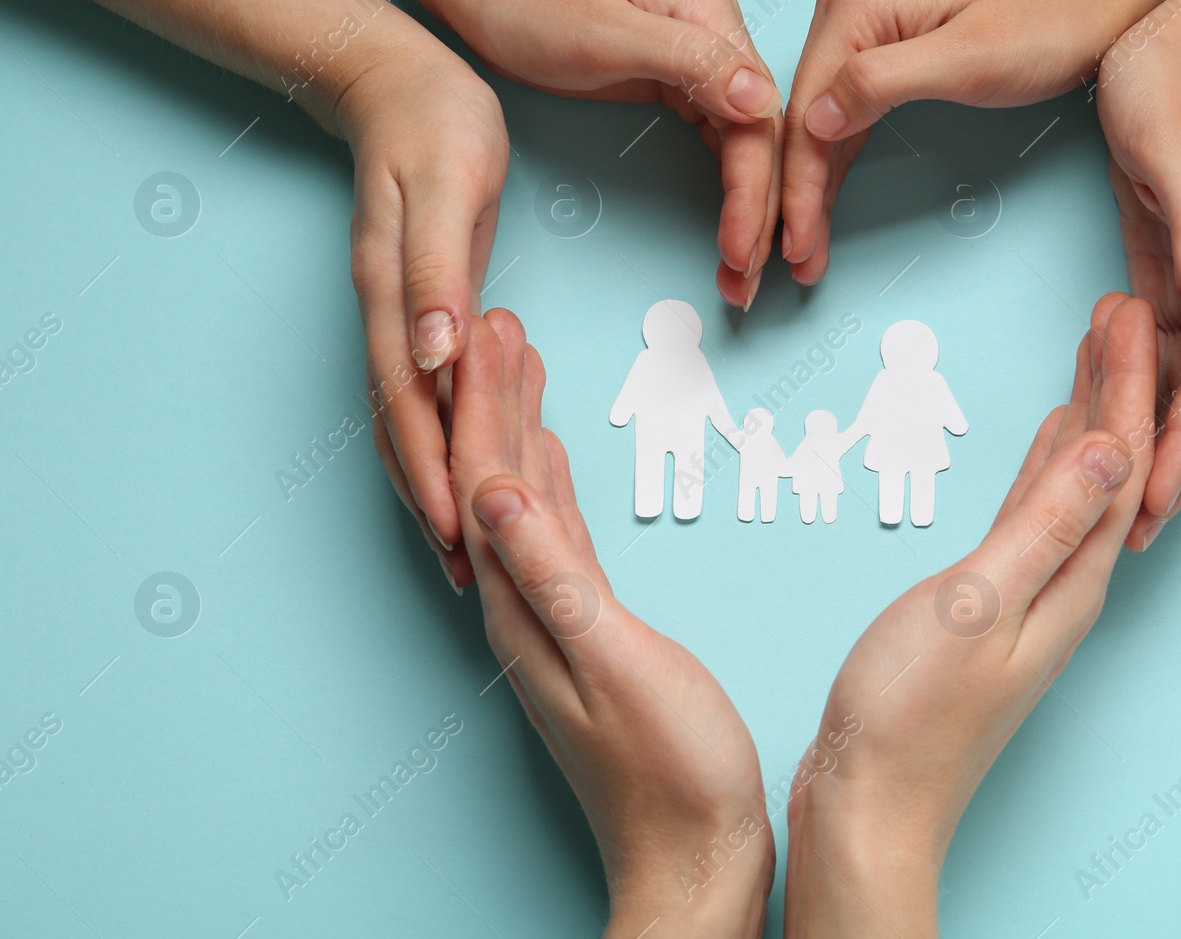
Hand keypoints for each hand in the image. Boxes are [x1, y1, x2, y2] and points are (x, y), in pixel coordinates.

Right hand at [333, 38, 510, 588]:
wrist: (404, 79)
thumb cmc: (435, 125)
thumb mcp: (447, 190)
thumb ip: (435, 276)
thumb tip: (430, 359)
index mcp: (392, 299)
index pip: (408, 411)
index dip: (431, 477)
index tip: (458, 540)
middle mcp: (386, 317)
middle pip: (400, 432)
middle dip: (429, 502)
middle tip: (464, 573)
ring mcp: (397, 315)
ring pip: (406, 419)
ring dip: (432, 480)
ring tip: (463, 541)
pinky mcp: (417, 306)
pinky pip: (424, 388)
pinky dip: (441, 433)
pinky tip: (468, 458)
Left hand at [433, 0, 782, 308]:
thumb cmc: (530, 0)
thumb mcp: (604, 34)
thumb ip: (687, 61)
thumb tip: (761, 99)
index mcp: (709, 11)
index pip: (758, 114)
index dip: (758, 188)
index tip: (744, 247)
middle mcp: (716, 32)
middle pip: (760, 135)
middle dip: (763, 214)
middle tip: (749, 280)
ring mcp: (700, 58)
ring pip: (745, 145)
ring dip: (751, 211)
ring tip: (742, 274)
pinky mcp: (679, 80)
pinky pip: (720, 141)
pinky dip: (729, 190)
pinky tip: (732, 230)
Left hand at [451, 309, 772, 935]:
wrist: (695, 859)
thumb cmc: (673, 772)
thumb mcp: (618, 663)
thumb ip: (556, 576)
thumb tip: (494, 487)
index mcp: (521, 607)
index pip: (486, 481)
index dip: (488, 400)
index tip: (498, 328)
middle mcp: (521, 607)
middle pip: (491, 479)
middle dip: (493, 396)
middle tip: (505, 322)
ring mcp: (552, 620)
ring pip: (519, 501)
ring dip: (516, 429)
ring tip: (521, 365)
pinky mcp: (589, 631)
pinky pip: (554, 536)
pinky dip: (548, 484)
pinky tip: (552, 461)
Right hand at [780, 0, 1139, 284]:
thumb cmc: (1044, 23)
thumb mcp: (967, 58)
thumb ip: (884, 83)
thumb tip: (816, 120)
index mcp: (856, 1)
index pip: (807, 109)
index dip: (797, 184)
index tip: (793, 242)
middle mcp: (844, 4)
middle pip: (801, 116)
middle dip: (792, 194)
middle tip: (788, 260)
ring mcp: (858, 24)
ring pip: (815, 121)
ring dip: (806, 187)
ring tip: (802, 251)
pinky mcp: (876, 46)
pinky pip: (841, 114)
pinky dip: (830, 164)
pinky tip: (819, 206)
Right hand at [786, 294, 1155, 937]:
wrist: (869, 802)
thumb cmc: (910, 716)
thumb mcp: (977, 605)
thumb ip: (1044, 525)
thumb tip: (1109, 445)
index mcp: (1072, 583)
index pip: (1119, 462)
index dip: (1125, 382)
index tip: (1121, 313)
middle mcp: (1065, 588)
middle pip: (1108, 466)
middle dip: (1118, 384)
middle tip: (1117, 310)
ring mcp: (1029, 598)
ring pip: (1075, 485)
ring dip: (1088, 415)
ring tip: (1094, 352)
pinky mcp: (989, 606)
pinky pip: (1036, 514)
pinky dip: (1046, 466)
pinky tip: (1046, 442)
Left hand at [1095, 0, 1180, 548]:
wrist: (1180, 46)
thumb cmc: (1176, 92)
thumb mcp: (1179, 154)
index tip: (1155, 509)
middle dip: (1176, 472)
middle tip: (1133, 535)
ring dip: (1159, 445)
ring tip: (1123, 501)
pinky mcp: (1168, 274)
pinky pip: (1161, 355)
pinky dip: (1142, 397)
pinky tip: (1111, 421)